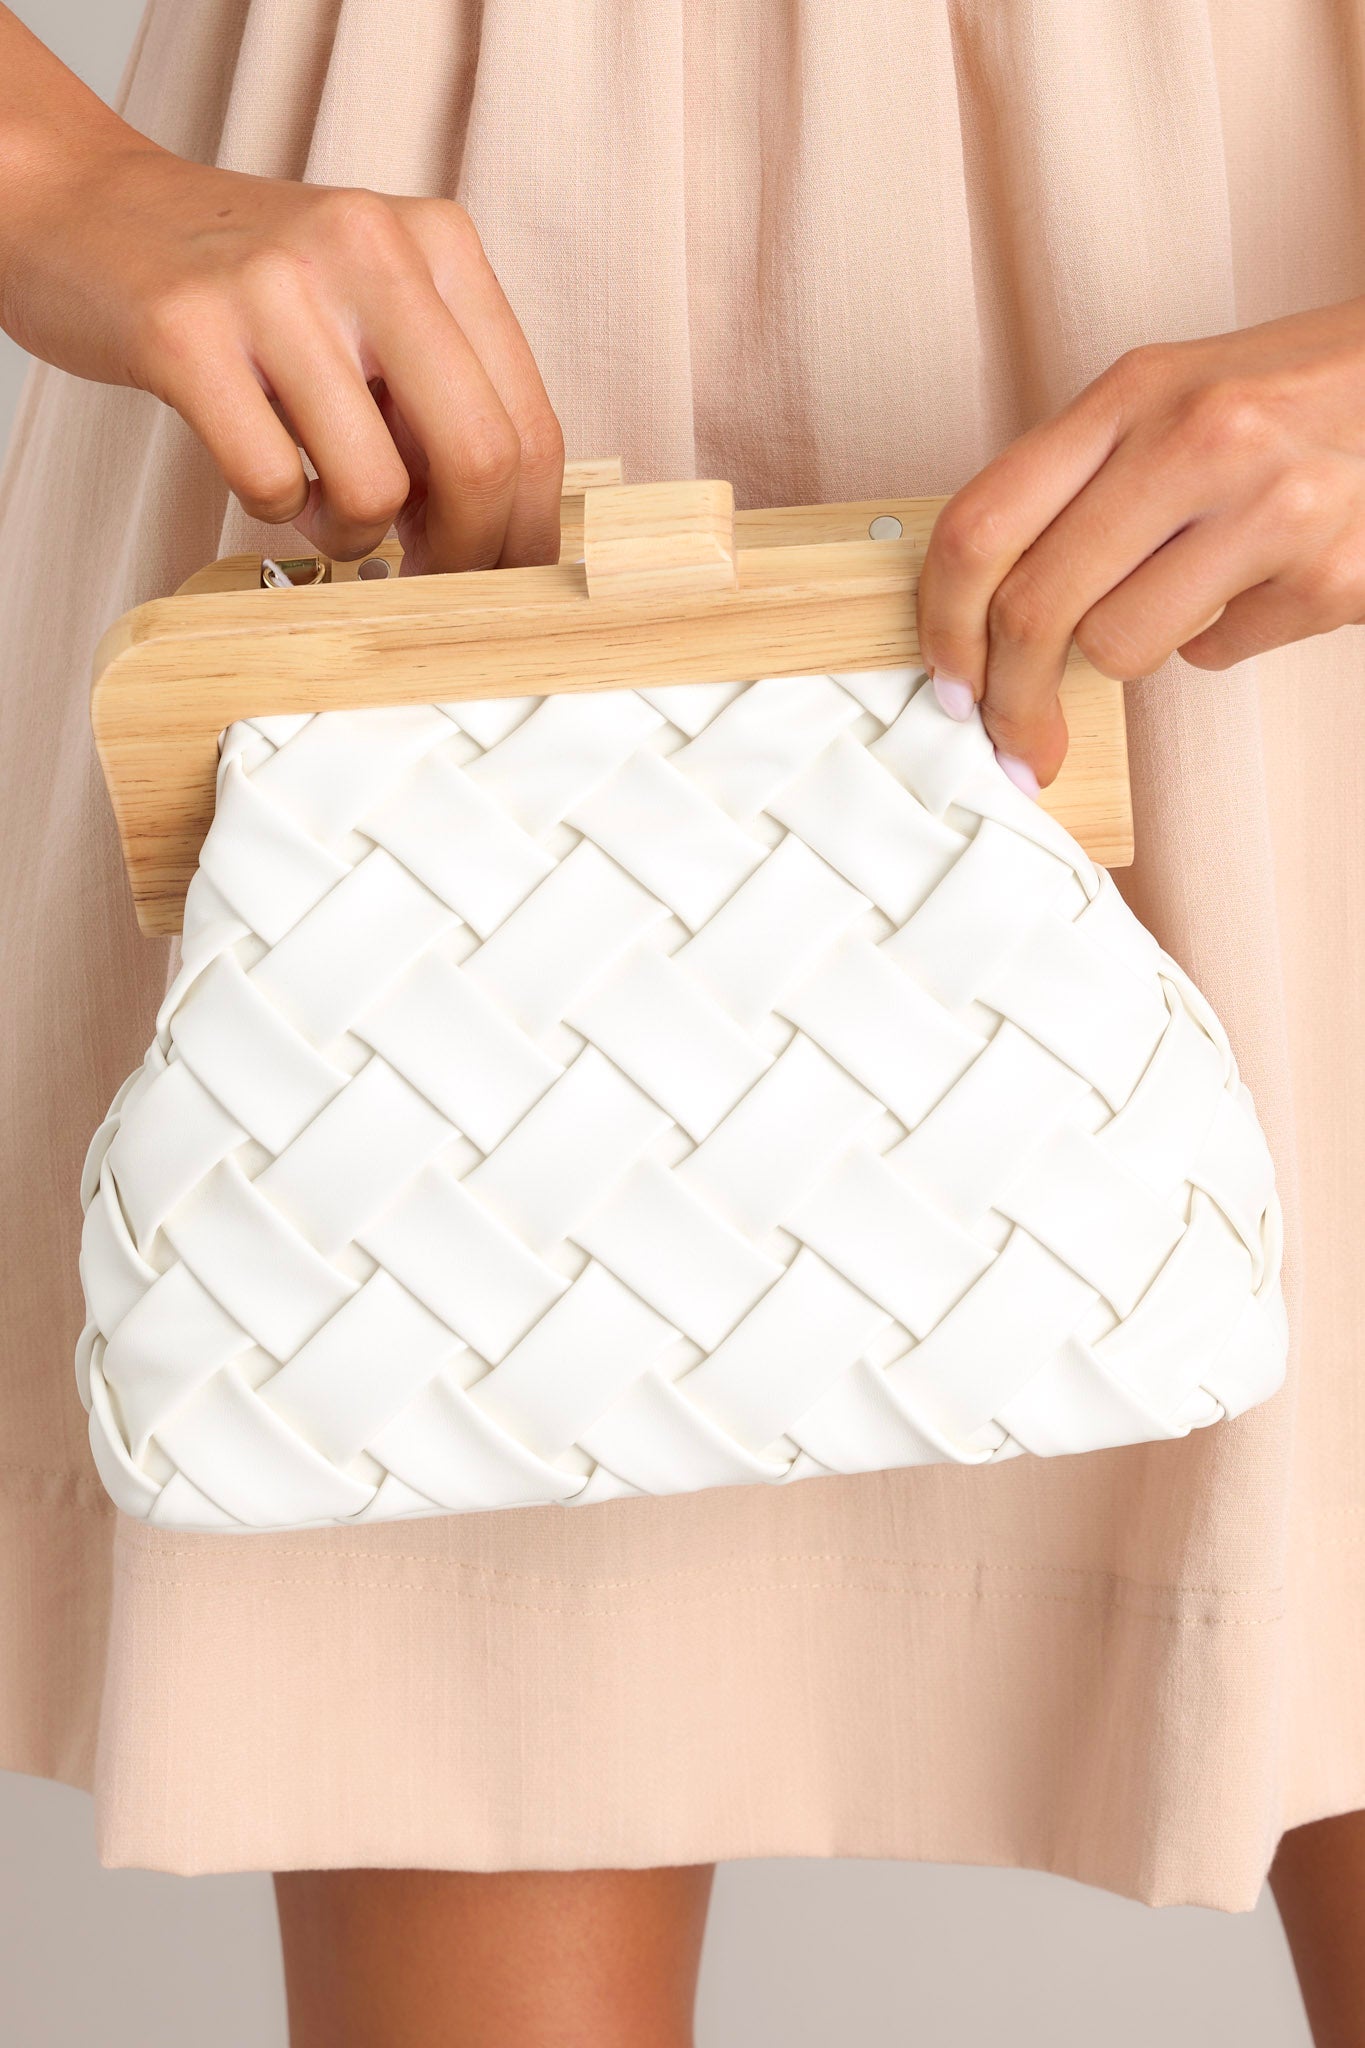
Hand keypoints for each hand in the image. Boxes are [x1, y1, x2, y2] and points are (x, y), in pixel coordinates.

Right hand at [0, 114, 562, 572]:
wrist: (88, 207)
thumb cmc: (249, 286)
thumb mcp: (373, 309)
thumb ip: (443, 398)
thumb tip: (503, 533)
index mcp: (438, 241)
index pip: (531, 422)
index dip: (525, 527)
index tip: (503, 574)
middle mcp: (368, 246)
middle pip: (479, 458)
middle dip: (466, 552)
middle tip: (429, 575)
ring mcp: (273, 285)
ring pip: (375, 487)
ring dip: (352, 535)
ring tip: (320, 505)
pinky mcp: (184, 331)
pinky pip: (270, 483)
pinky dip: (272, 510)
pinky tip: (258, 469)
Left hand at [916, 298, 1364, 787]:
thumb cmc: (1289, 395)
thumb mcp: (1170, 398)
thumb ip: (1078, 482)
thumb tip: (981, 605)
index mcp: (1135, 391)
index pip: (983, 525)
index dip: (943, 623)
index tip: (948, 680)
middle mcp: (1197, 440)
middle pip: (1035, 608)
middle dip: (1009, 699)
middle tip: (1013, 739)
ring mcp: (1271, 509)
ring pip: (1119, 648)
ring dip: (1129, 651)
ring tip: (1177, 597)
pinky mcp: (1330, 576)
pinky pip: (1216, 654)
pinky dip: (1222, 640)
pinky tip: (1257, 584)